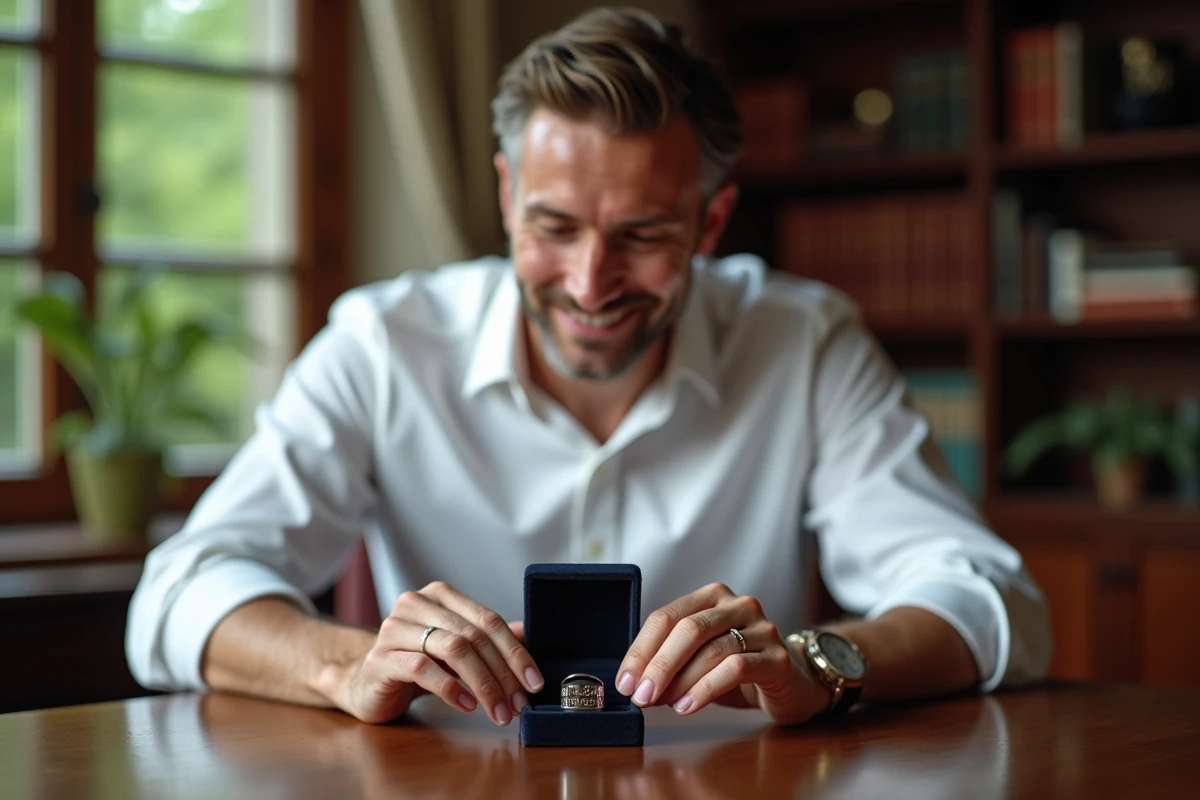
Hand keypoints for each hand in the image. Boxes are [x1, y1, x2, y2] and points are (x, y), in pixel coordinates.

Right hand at [315, 581, 543, 724]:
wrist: (365, 683)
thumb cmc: (415, 662)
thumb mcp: (456, 648)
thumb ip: (488, 638)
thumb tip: (528, 634)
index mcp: (440, 595)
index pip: (488, 620)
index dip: (516, 652)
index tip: (533, 682)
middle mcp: (416, 604)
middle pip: (473, 636)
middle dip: (502, 673)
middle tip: (518, 704)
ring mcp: (394, 629)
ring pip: (452, 649)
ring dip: (483, 684)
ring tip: (498, 710)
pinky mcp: (381, 658)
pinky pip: (423, 668)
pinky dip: (450, 688)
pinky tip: (466, 705)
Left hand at [615, 583, 827, 723]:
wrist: (791, 684)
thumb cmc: (737, 669)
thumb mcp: (699, 656)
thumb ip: (670, 659)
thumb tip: (633, 682)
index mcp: (712, 597)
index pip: (667, 616)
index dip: (641, 649)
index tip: (625, 681)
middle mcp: (738, 604)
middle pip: (688, 630)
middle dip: (658, 665)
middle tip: (640, 696)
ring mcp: (762, 628)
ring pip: (711, 649)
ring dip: (680, 681)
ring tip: (663, 704)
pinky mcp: (777, 657)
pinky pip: (736, 669)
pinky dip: (705, 689)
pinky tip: (687, 707)